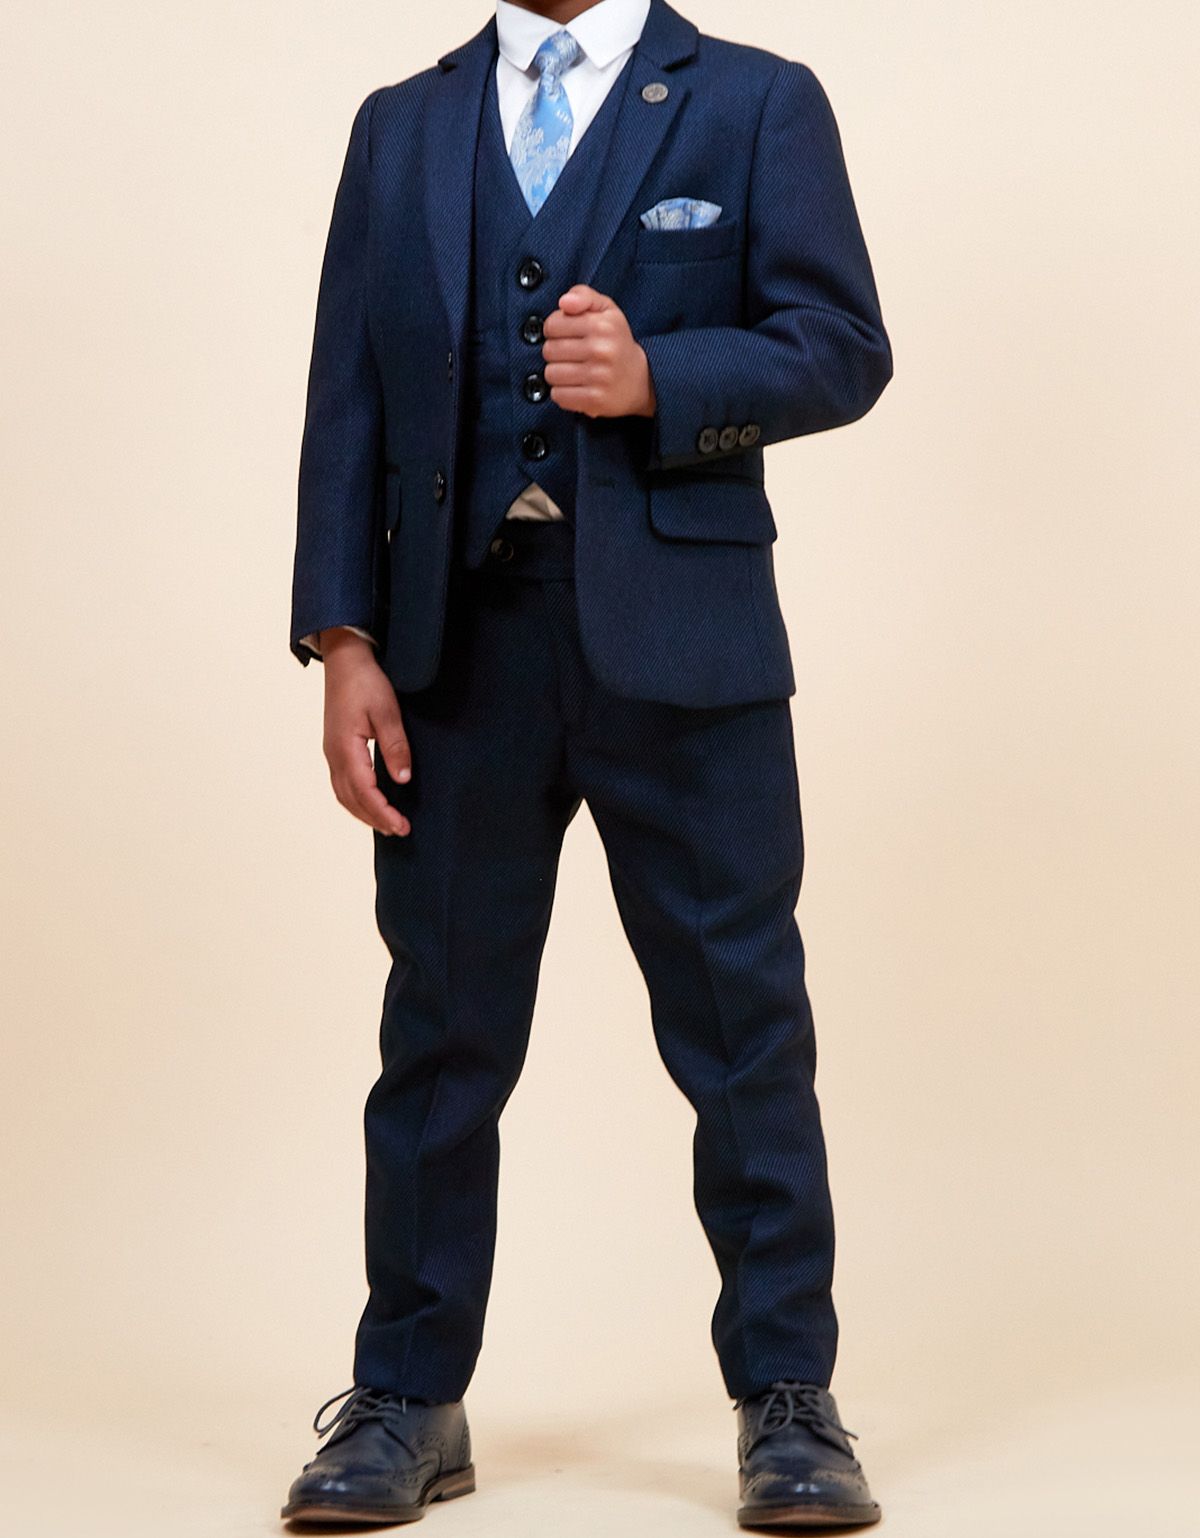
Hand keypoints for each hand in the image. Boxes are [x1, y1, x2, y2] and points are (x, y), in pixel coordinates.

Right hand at [320, 629, 410, 835]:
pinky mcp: (335, 748)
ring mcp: (332, 753)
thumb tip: (403, 778)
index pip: (365, 792)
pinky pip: (342, 783)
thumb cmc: (366, 682)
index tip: (402, 825)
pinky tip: (370, 802)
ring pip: (344, 794)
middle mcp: (334, 755)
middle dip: (375, 819)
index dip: (383, 812)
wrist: (344, 660)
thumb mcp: (387, 711)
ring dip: (364, 812)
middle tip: (400, 830)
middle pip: (351, 799)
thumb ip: (395, 745)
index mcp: (345, 748)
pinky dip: (356, 799)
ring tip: (387, 823)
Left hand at [542, 284, 656, 418]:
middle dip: (554, 352)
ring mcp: (598, 377)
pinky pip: (559, 396)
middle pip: (549, 350)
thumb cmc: (617, 341)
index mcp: (602, 325)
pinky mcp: (594, 400)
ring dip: (557, 373)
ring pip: (551, 374)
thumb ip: (583, 295)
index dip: (553, 329)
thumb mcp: (606, 310)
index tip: (565, 334)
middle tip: (569, 355)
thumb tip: (564, 302)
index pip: (553, 324)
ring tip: (571, 371)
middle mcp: (601, 350)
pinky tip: (574, 387)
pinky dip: (562, 393)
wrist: (642, 380)